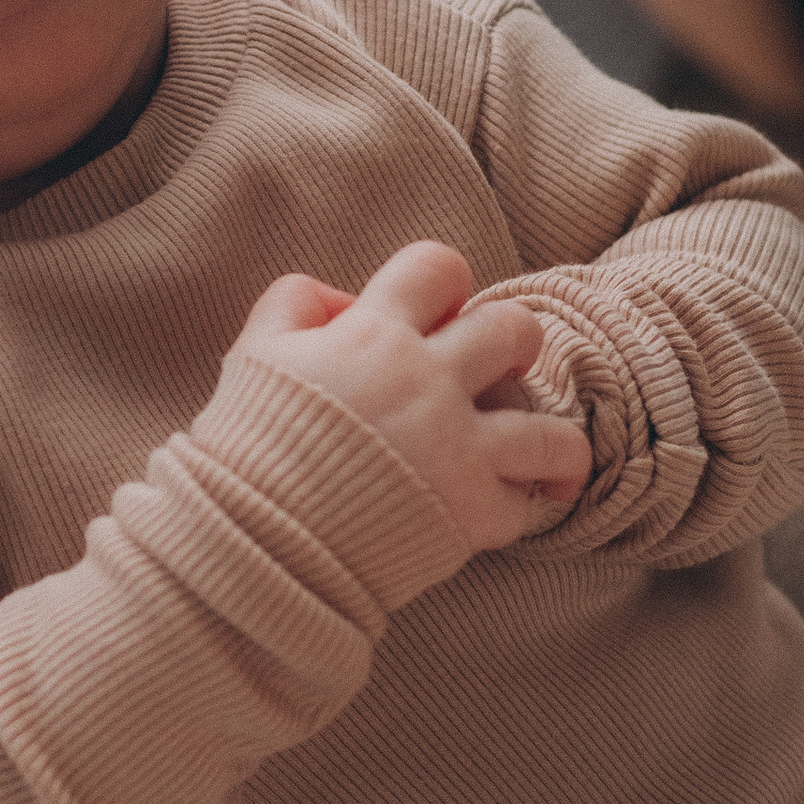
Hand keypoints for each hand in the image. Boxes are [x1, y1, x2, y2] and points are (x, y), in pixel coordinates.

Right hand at [228, 242, 592, 554]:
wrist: (250, 537)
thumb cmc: (248, 445)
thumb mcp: (254, 352)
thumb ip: (294, 303)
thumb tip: (344, 299)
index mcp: (375, 334)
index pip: (437, 266)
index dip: (446, 281)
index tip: (443, 310)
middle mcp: (428, 381)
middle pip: (514, 330)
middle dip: (516, 344)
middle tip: (501, 369)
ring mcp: (456, 448)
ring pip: (551, 431)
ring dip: (555, 442)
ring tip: (546, 455)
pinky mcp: (469, 512)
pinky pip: (524, 506)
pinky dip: (517, 509)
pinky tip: (506, 508)